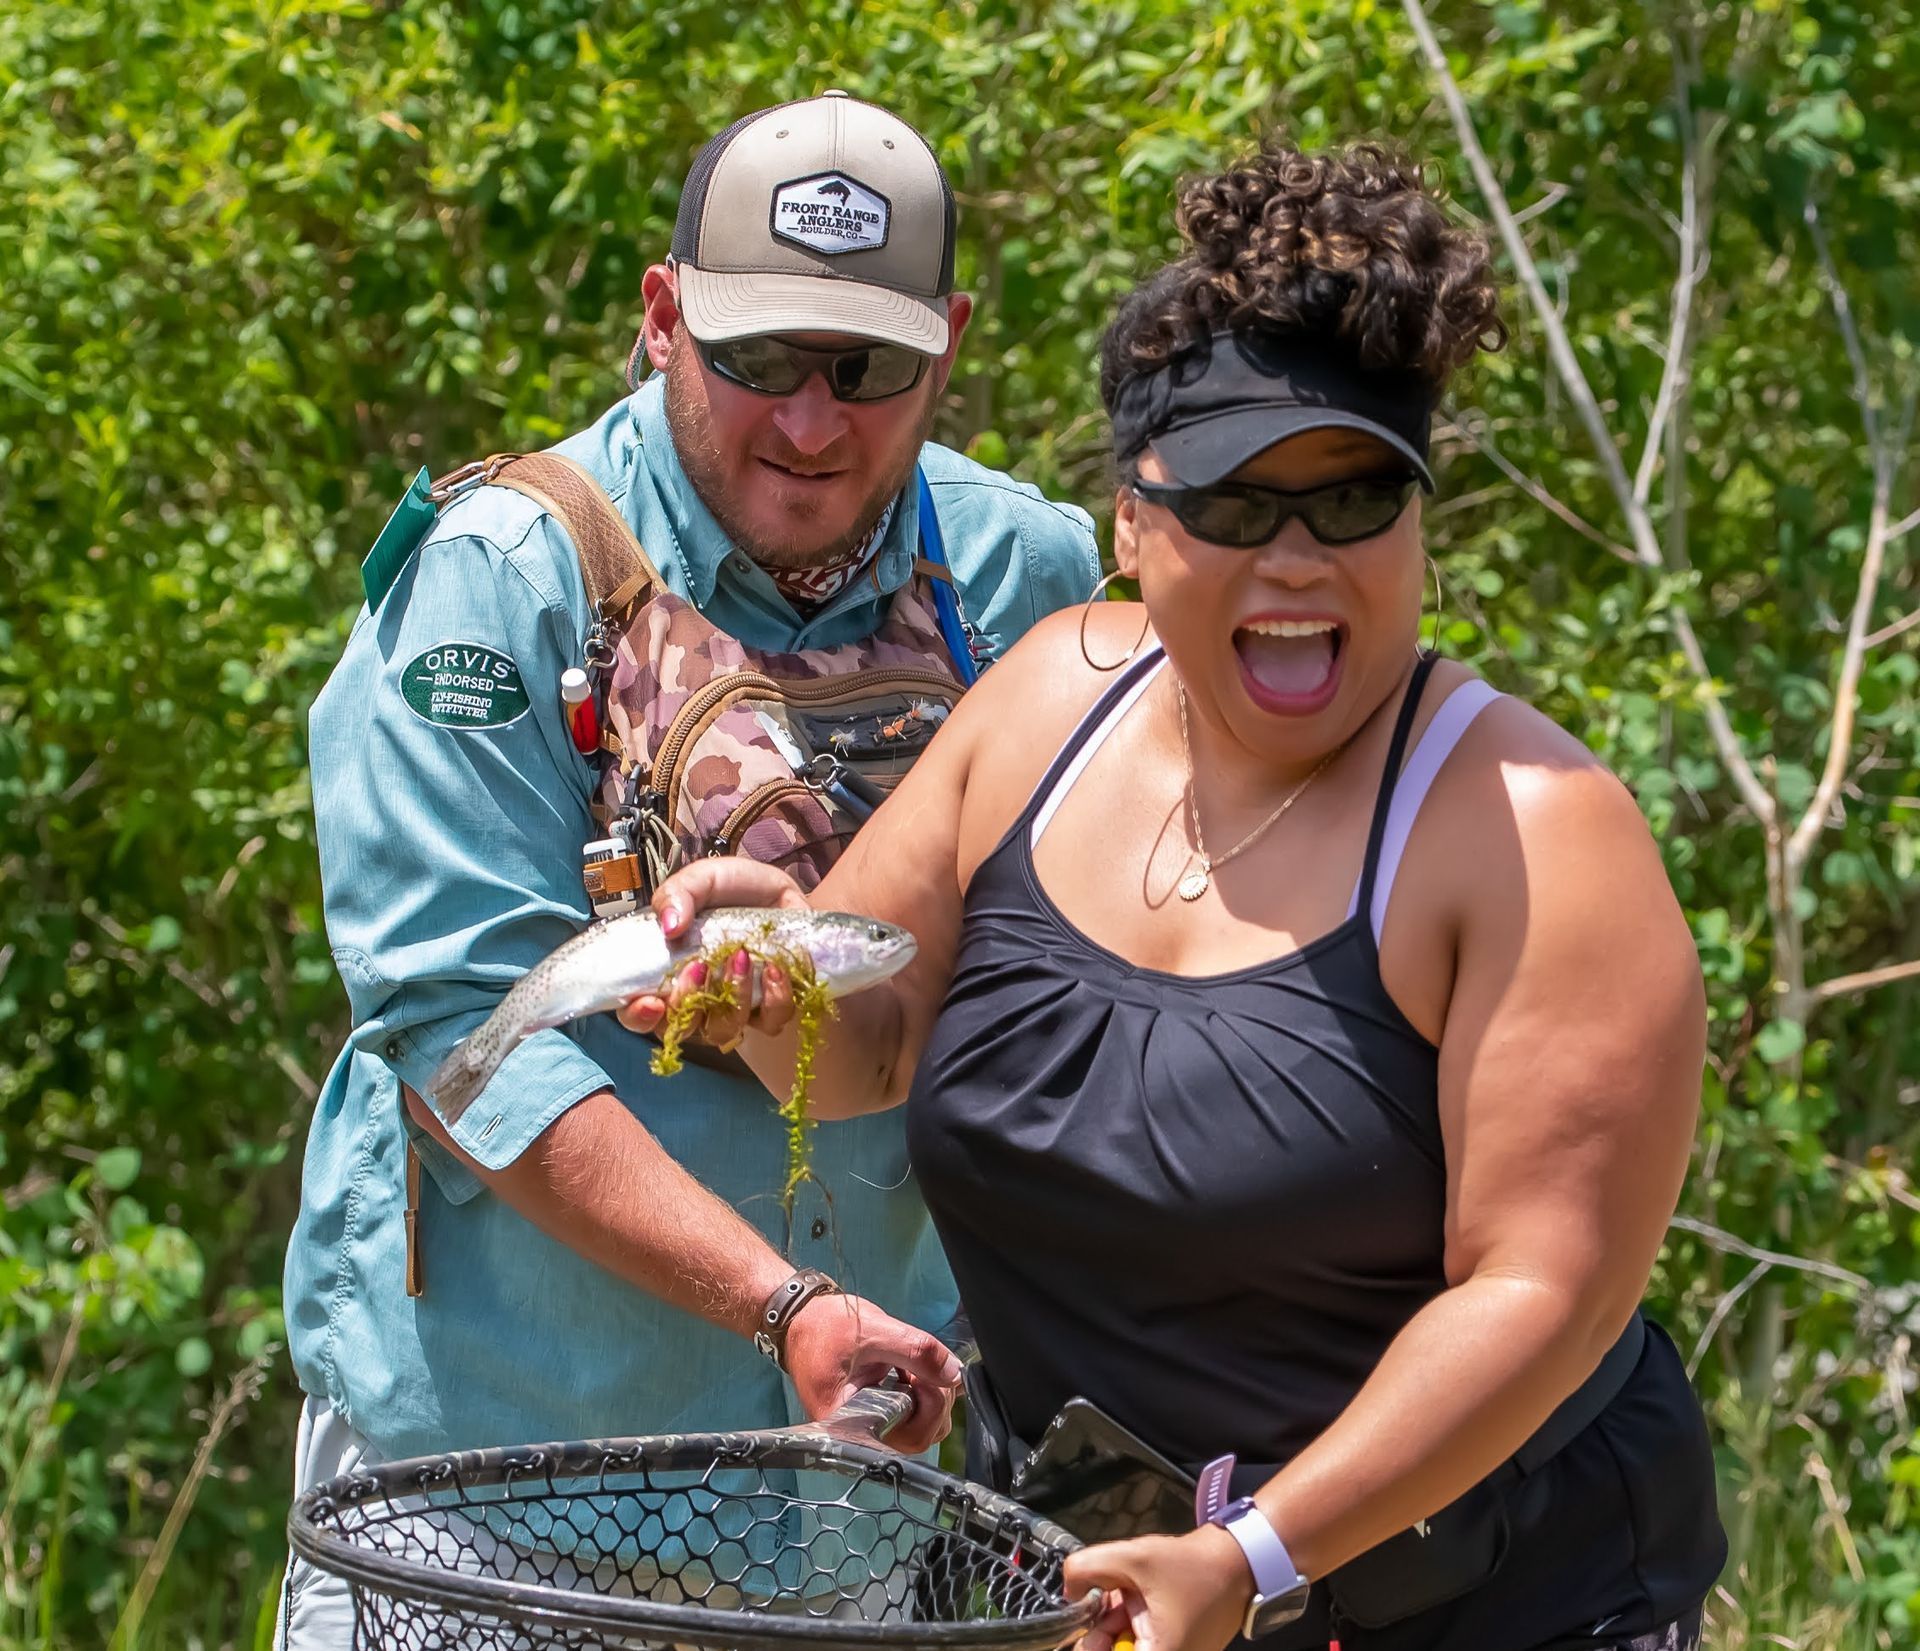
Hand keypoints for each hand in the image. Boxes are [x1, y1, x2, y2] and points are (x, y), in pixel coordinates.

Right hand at [616, 859, 812, 1046]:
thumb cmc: (736, 889)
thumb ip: (679, 894)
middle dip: (686, 1002)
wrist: (783, 893)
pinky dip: (773, 997)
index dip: (639, 1016)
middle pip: (680, 1027)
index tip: (649, 1001)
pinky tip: (773, 967)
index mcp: (669, 971)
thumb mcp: (703, 878)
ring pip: (724, 1029)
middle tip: (699, 966)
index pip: (640, 1012)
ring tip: (741, 956)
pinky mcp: (771, 1009)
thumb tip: (669, 926)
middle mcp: (697, 998)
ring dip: (732, 997)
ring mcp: (734, 1008)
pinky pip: (771, 1021)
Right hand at [781, 1291, 962, 1455]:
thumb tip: (954, 1373)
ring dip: (930, 1393)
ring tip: (911, 1363)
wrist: (802, 1319)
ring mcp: (870, 1424)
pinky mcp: (878, 1411)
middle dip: (934, 1397)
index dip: (928, 1404)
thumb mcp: (873, 1331)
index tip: (923, 1371)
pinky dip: (922, 1390)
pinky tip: (908, 1368)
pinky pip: (912, 1413)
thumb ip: (916, 1350)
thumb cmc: (824, 1327)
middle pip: (920, 1435)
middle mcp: (859, 1432)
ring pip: (922, 1426)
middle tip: (919, 1364)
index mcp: (849, 1423)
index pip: (906, 1436)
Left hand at [1065, 1526, 1252, 1650]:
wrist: (1236, 1564)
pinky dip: (1130, 1626)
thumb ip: (1088, 1569)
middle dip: (1101, 1633)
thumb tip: (1067, 1589)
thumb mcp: (1133, 1558)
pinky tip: (1135, 1602)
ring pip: (1126, 1648)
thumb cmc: (1194, 1567)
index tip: (1083, 1627)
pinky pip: (1142, 1643)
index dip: (1090, 1643)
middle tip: (1106, 1604)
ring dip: (1115, 1628)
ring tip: (1127, 1597)